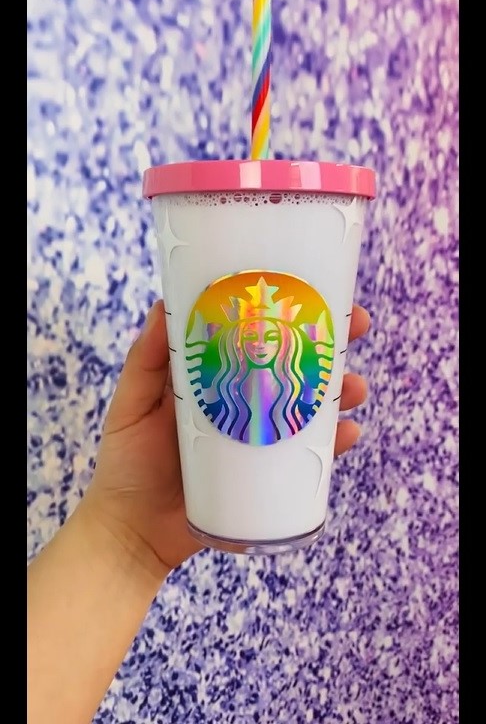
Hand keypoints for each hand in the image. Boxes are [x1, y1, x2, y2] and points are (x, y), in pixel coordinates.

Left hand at [86, 301, 369, 575]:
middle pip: (295, 367)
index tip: (313, 289)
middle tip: (356, 326)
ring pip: (311, 409)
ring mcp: (260, 441)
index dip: (287, 312)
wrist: (132, 533)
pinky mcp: (268, 479)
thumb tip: (162, 306)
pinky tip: (347, 434)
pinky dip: (333, 445)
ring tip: (355, 387)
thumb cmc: (127, 464)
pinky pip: (309, 459)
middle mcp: (245, 405)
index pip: (258, 337)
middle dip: (331, 345)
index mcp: (216, 380)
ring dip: (341, 393)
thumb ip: (145, 362)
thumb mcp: (132, 405)